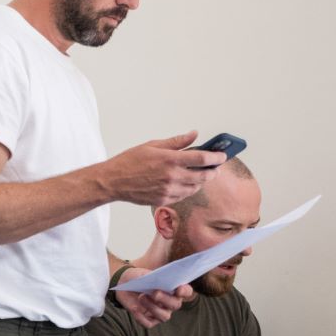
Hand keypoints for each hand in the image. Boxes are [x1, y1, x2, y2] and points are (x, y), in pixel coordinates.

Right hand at [102, 132, 226, 206]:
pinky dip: (188, 189)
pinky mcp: (164, 200)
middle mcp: (172, 176)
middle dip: (213, 171)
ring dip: (201, 181)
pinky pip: (183, 195)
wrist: (113, 182)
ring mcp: (168, 190)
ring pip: (195, 187)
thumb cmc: (129, 162)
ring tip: (200, 174)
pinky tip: (185, 183)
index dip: (216, 157)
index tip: (222, 155)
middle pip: (203, 176)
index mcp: (170, 160)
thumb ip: (176, 142)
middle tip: (215, 167)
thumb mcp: (153, 145)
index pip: (202, 159)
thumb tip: (194, 135)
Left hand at [112, 269, 193, 328]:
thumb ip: (154, 278)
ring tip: (141, 297)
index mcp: (175, 289)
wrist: (124, 283)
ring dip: (153, 307)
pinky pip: (149, 323)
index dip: (185, 291)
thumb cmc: (139, 277)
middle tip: (154, 292)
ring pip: (164, 316)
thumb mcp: (145, 274)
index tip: (178, 289)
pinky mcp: (149, 319)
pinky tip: (134, 309)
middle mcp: (171, 302)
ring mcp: (161, 312)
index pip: (187, 292)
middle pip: (175, 305)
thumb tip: (160, 282)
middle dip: (165, 299)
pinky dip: (141, 318)